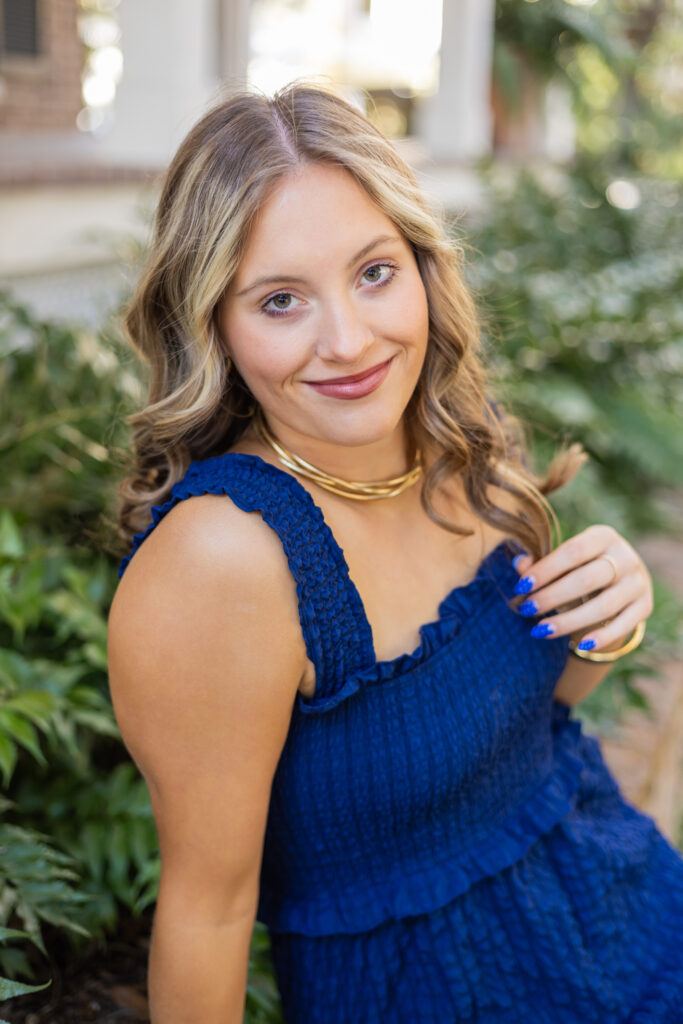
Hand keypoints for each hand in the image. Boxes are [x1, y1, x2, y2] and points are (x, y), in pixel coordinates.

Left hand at [511, 525, 652, 651]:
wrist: (620, 580)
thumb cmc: (581, 567)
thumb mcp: (564, 560)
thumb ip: (541, 563)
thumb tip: (519, 564)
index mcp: (603, 537)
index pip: (573, 551)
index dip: (546, 569)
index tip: (521, 586)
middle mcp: (626, 557)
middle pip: (587, 579)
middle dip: (553, 596)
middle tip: (526, 609)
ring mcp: (638, 582)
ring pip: (604, 606)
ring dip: (569, 621)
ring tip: (540, 630)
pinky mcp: (645, 606)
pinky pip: (624, 625)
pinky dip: (602, 637)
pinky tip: (579, 645)